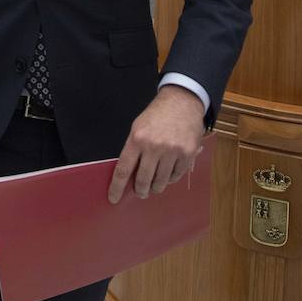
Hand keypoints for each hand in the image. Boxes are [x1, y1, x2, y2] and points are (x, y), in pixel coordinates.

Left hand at [108, 85, 205, 203]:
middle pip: (143, 180)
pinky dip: (171, 178)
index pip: (124, 169)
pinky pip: (176, 176)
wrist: (182, 102)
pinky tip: (168, 174)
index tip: (113, 198)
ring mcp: (172, 151)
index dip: (117, 187)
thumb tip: (129, 174)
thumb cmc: (157, 116)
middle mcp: (154, 146)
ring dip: (156, 186)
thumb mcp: (138, 128)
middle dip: (140, 190)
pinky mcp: (187, 154)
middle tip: (140, 192)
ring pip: (161, 181)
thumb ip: (133, 150)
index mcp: (137, 139)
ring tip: (154, 184)